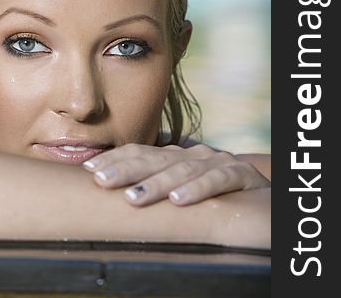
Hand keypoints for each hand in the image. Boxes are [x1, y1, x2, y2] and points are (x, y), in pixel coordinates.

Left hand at [82, 143, 269, 206]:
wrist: (264, 196)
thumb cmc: (216, 193)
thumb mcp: (182, 189)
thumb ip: (156, 186)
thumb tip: (114, 192)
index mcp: (177, 156)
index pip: (141, 153)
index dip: (116, 159)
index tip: (89, 171)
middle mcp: (194, 154)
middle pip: (155, 159)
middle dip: (126, 169)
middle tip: (100, 180)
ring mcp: (217, 162)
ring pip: (183, 170)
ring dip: (157, 183)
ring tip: (133, 197)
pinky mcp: (242, 176)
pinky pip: (219, 179)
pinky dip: (199, 188)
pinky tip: (180, 200)